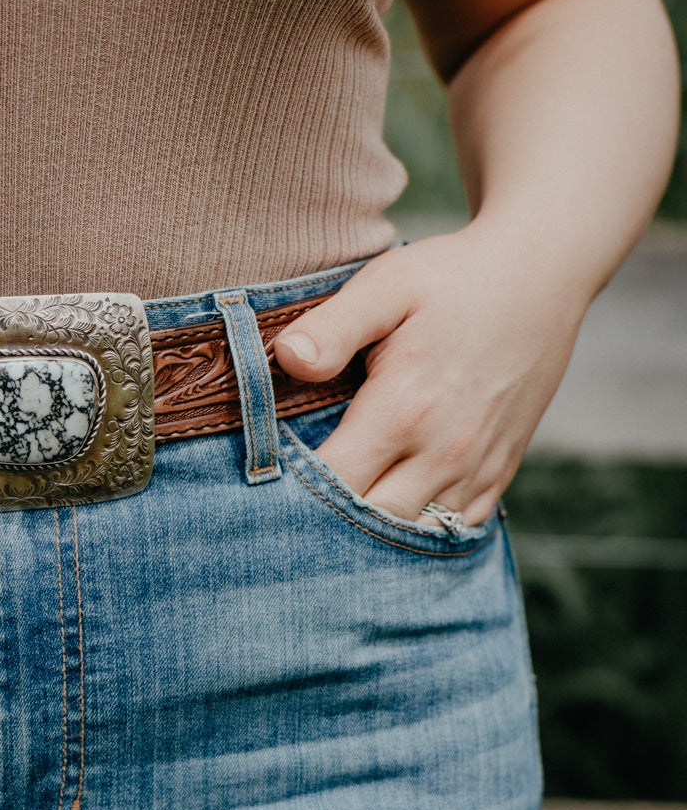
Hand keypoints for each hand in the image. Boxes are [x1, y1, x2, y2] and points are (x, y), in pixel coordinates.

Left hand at [272, 227, 589, 527]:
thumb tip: (286, 358)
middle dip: (325, 523)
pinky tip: (388, 518)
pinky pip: (455, 529)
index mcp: (404, 411)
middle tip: (287, 511)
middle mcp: (444, 452)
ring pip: (413, 534)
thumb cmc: (456, 277)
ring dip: (373, 534)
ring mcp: (477, 468)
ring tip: (332, 523)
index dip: (292, 493)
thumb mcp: (389, 285)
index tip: (265, 484)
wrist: (543, 275)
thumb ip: (334, 327)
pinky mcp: (500, 471)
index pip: (333, 484)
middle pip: (370, 524)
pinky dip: (419, 530)